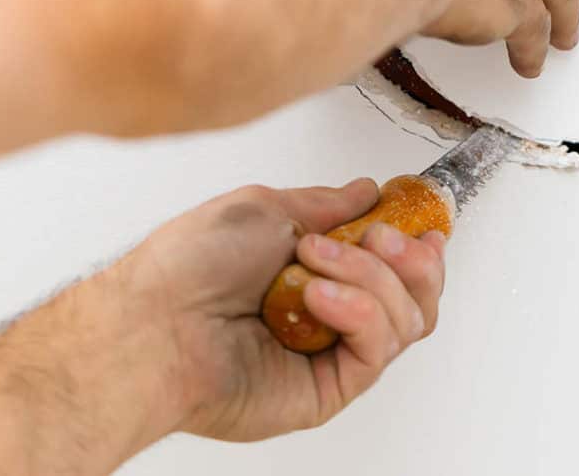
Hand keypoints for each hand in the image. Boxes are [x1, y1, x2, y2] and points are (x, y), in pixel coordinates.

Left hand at [129, 178, 445, 441]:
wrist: (155, 322)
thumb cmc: (190, 265)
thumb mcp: (267, 207)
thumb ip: (329, 203)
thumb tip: (368, 191)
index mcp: (317, 266)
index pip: (394, 261)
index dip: (418, 242)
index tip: (423, 221)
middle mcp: (330, 308)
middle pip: (415, 294)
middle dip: (413, 259)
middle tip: (381, 238)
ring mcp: (330, 349)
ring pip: (406, 319)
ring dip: (371, 278)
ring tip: (316, 263)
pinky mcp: (328, 388)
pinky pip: (378, 350)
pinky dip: (359, 312)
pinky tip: (319, 295)